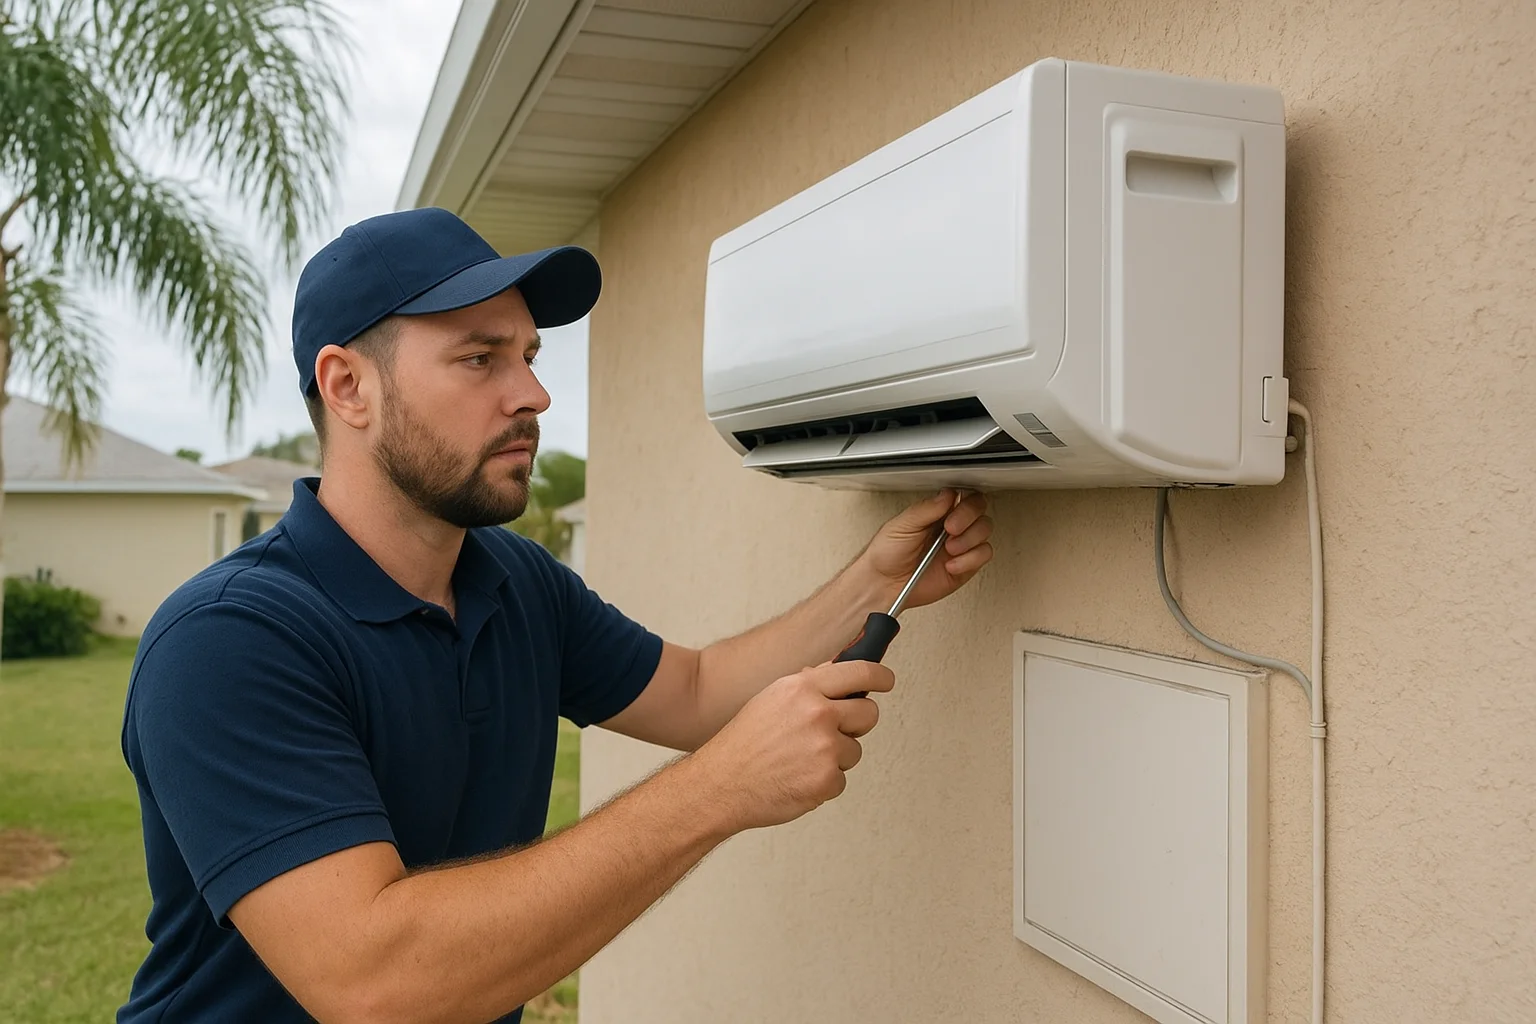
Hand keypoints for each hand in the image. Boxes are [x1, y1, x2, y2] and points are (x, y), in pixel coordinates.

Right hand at [692, 660, 894, 831]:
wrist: (722, 784)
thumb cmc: (743, 743)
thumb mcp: (772, 698)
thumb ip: (809, 685)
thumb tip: (839, 673)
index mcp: (804, 688)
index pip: (861, 671)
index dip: (880, 676)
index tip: (885, 680)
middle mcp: (818, 714)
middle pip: (869, 713)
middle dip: (856, 723)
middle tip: (831, 732)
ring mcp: (825, 748)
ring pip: (855, 750)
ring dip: (836, 757)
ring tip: (801, 759)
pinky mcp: (828, 780)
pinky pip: (842, 779)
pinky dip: (825, 782)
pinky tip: (798, 777)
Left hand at [859, 489, 992, 609]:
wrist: (885, 584)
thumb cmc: (887, 554)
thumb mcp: (901, 525)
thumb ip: (926, 509)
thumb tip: (948, 495)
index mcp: (936, 512)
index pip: (963, 496)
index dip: (964, 503)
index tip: (949, 516)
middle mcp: (951, 527)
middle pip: (979, 511)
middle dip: (968, 519)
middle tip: (951, 530)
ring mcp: (960, 546)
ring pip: (984, 532)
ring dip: (969, 540)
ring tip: (949, 549)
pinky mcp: (965, 566)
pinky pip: (983, 556)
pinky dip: (970, 560)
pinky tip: (951, 564)